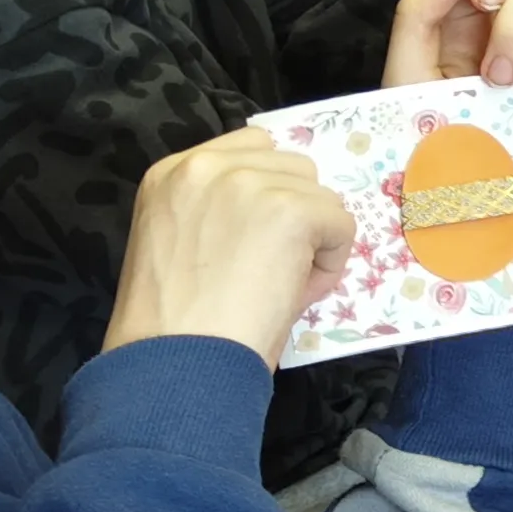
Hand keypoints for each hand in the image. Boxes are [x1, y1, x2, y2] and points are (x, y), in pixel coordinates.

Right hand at [103, 130, 358, 369]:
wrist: (177, 360)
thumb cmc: (171, 325)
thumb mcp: (179, 245)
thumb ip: (219, 213)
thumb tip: (286, 214)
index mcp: (171, 173)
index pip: (251, 150)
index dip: (268, 194)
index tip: (259, 236)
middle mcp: (205, 165)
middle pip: (292, 167)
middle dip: (294, 213)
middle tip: (270, 267)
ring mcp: (249, 182)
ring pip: (320, 195)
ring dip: (313, 237)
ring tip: (279, 283)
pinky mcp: (290, 209)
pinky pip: (341, 225)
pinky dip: (330, 263)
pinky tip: (294, 292)